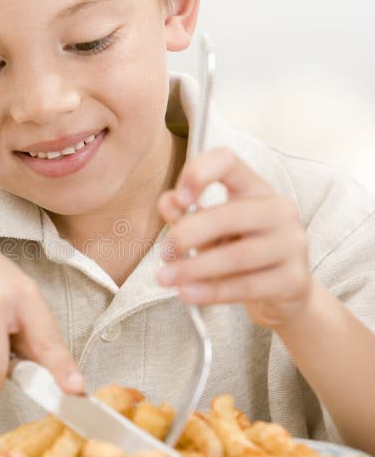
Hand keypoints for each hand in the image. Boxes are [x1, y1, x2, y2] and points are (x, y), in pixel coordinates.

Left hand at [156, 147, 313, 328]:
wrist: (284, 295)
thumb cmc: (239, 253)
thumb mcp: (210, 232)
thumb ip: (187, 217)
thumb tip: (167, 201)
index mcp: (256, 188)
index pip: (228, 161)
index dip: (198, 173)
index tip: (179, 199)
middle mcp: (280, 210)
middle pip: (228, 215)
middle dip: (188, 234)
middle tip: (164, 252)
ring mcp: (292, 244)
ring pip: (236, 256)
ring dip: (193, 268)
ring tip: (164, 278)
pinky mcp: (294, 280)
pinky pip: (246, 286)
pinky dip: (211, 291)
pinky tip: (186, 293)